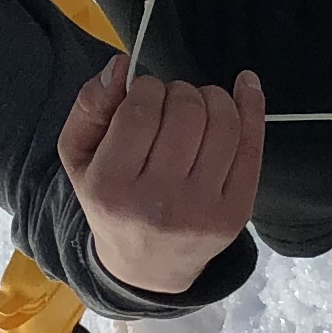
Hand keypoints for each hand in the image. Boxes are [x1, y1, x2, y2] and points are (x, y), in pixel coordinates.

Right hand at [57, 53, 268, 298]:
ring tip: (198, 105)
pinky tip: (245, 85)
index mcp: (112, 188)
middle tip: (172, 103)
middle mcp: (159, 203)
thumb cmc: (110, 202)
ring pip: (222, 124)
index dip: (147, 87)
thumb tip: (121, 65)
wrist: (146, 267)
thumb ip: (90, 105)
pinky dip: (251, 106)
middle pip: (186, 112)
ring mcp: (202, 210)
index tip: (145, 95)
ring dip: (212, 97)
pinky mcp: (236, 213)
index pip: (141, 110)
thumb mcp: (79, 157)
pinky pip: (252, 145)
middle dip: (180, 92)